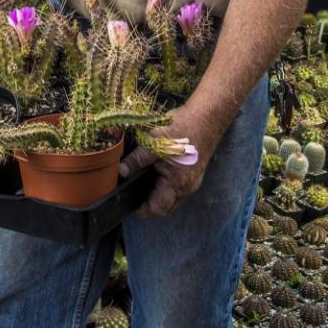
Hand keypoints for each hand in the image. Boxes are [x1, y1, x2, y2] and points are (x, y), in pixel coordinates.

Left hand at [119, 102, 221, 217]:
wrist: (207, 117)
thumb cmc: (182, 128)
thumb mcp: (154, 142)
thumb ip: (137, 159)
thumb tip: (121, 172)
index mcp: (177, 183)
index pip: (157, 209)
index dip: (142, 209)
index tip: (129, 200)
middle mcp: (187, 187)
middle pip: (165, 207)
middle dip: (149, 202)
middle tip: (134, 189)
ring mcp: (193, 182)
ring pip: (172, 198)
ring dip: (158, 193)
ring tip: (143, 178)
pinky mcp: (194, 174)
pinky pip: (178, 187)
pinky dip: (166, 184)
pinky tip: (157, 170)